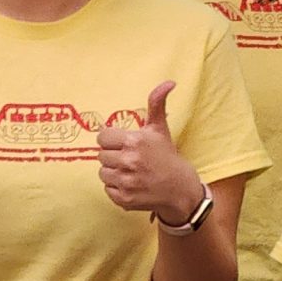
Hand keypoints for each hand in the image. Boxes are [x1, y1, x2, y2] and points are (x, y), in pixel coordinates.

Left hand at [96, 82, 204, 222]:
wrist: (180, 190)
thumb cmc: (167, 157)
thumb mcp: (160, 129)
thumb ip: (157, 103)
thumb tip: (169, 82)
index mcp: (135, 141)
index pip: (102, 137)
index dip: (112, 140)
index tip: (124, 144)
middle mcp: (129, 161)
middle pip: (101, 155)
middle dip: (114, 156)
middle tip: (131, 159)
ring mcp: (126, 181)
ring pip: (102, 173)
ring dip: (114, 172)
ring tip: (132, 172)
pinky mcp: (123, 199)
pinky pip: (107, 189)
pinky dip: (117, 188)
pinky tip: (132, 184)